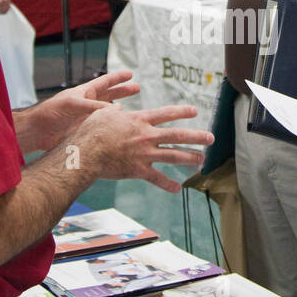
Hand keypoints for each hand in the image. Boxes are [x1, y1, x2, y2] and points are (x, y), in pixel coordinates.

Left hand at [31, 69, 140, 149]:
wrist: (38, 131)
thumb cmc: (52, 112)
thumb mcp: (74, 104)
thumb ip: (94, 107)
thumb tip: (117, 109)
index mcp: (85, 92)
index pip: (105, 82)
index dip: (117, 78)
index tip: (130, 74)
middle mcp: (88, 104)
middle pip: (110, 95)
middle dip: (123, 91)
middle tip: (137, 88)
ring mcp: (88, 117)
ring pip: (108, 112)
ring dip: (120, 111)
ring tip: (134, 111)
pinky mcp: (86, 130)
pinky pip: (103, 127)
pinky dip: (112, 127)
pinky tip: (121, 128)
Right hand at [77, 103, 212, 192]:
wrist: (86, 152)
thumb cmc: (91, 131)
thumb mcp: (103, 114)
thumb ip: (114, 111)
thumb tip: (118, 107)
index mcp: (139, 120)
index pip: (166, 113)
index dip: (182, 111)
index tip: (194, 111)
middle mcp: (147, 136)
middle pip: (178, 135)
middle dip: (197, 136)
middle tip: (210, 137)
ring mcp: (145, 153)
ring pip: (174, 155)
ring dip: (190, 157)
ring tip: (201, 159)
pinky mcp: (139, 170)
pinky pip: (157, 178)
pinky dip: (168, 184)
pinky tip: (177, 188)